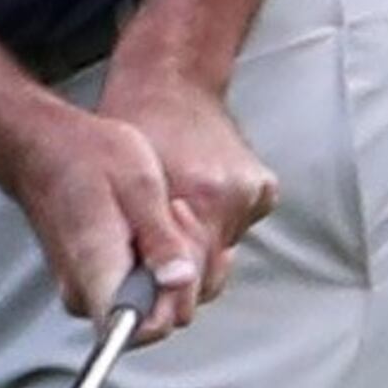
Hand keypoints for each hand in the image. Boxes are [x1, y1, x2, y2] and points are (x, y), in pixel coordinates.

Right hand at [4, 100, 188, 331]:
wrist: (44, 150)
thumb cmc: (86, 159)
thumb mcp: (139, 186)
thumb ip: (162, 238)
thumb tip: (181, 279)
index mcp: (96, 273)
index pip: (142, 328)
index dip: (175, 299)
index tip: (180, 255)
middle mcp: (86, 295)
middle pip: (155, 319)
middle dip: (181, 276)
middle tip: (175, 219)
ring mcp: (87, 294)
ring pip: (150, 306)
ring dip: (171, 268)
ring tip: (163, 216)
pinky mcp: (93, 287)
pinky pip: (138, 294)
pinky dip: (156, 267)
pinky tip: (154, 229)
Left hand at [88, 60, 275, 325]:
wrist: (171, 80)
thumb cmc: (137, 130)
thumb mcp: (124, 191)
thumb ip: (136, 249)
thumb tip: (134, 306)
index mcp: (197, 197)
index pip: (189, 283)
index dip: (164, 299)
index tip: (147, 307)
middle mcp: (230, 198)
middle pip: (209, 277)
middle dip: (179, 278)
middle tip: (152, 261)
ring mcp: (250, 194)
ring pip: (222, 256)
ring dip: (198, 250)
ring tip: (173, 218)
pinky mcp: (263, 189)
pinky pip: (237, 231)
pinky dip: (217, 225)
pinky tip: (197, 200)